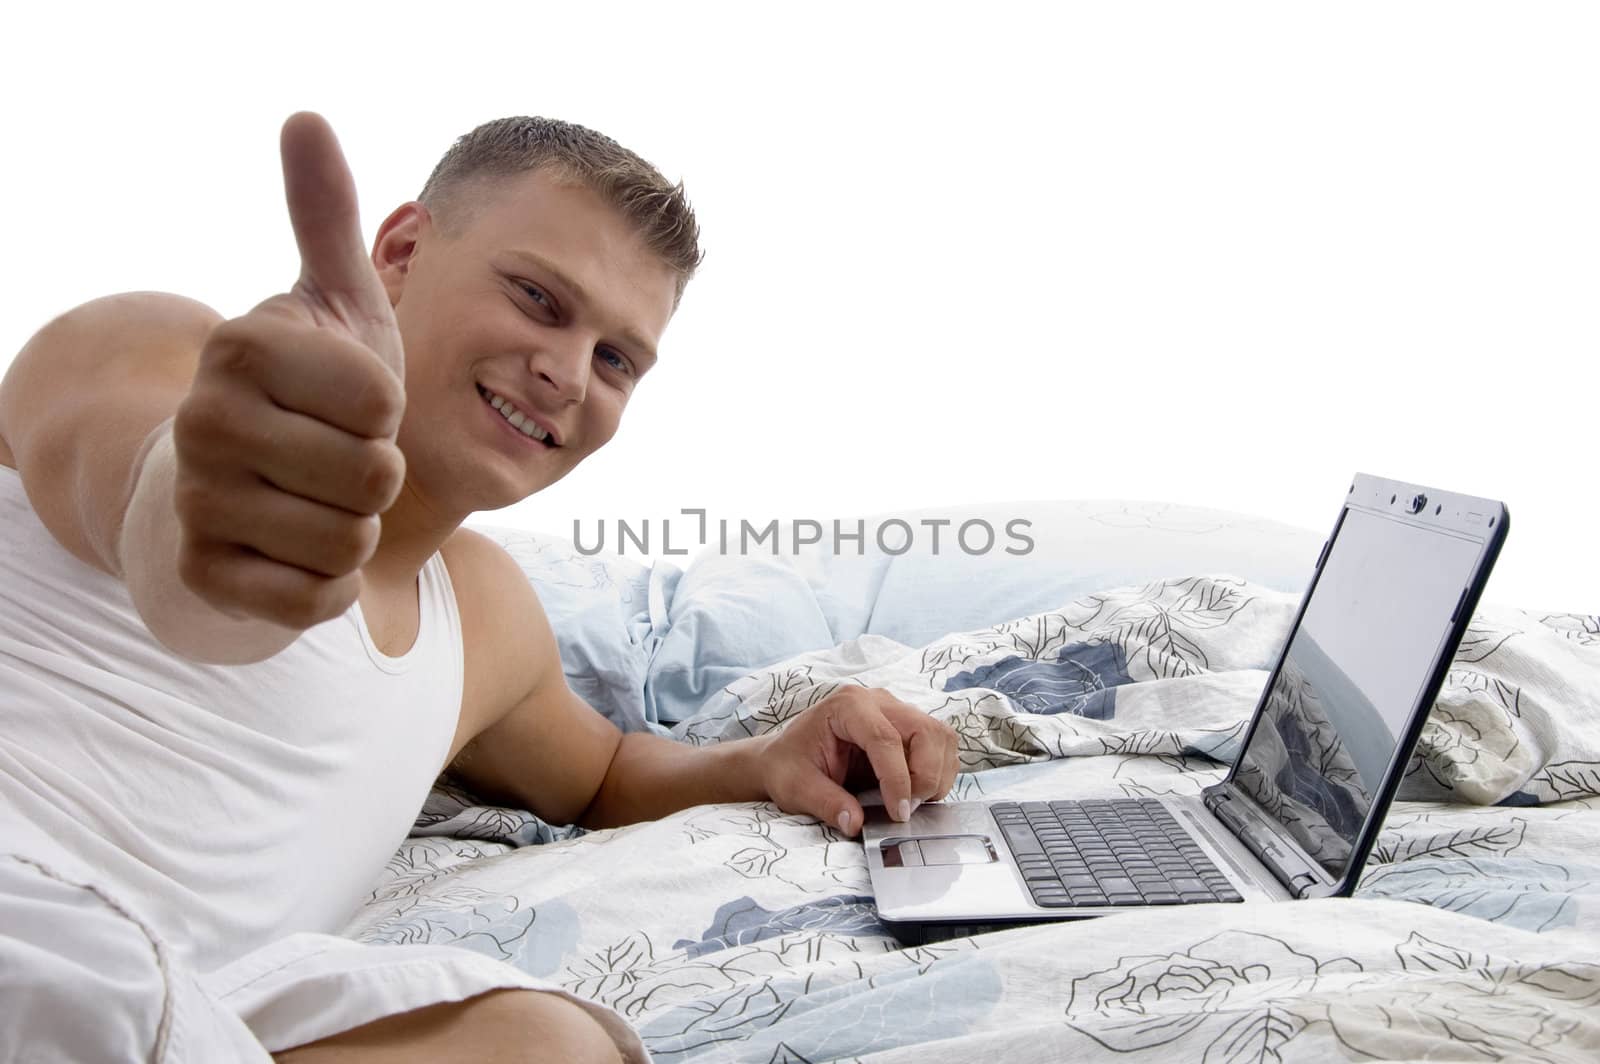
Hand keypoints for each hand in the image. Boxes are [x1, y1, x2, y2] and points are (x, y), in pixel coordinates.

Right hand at [170, 112, 406, 629]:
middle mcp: (205, 420)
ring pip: (352, 542)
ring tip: (316, 501)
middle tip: (334, 457)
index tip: (347, 403)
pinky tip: (294, 552)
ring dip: (356, 529)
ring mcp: (198, 501)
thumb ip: (327, 218)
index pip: (383, 401)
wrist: (231, 486)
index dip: (385, 411)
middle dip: (375, 475)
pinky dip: (328, 584)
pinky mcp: (205, 576)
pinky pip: (319, 600)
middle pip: (374, 475)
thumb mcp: (333, 304)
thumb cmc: (308, 392)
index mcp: (244, 346)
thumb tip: (307, 118)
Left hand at [760, 687, 958, 836]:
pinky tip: (915, 793)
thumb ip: (827, 803)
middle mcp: (878, 700)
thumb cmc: (789, 765)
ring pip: (940, 736)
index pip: (885, 738)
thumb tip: (855, 823)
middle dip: (925, 775)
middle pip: (924, 731)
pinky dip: (938, 772)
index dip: (897, 779)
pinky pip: (940, 745)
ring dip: (936, 774)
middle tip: (906, 810)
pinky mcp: (908, 727)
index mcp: (847, 706)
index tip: (898, 814)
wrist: (787, 757)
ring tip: (910, 802)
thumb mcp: (797, 788)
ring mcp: (897, 710)